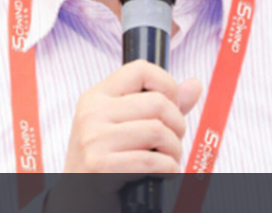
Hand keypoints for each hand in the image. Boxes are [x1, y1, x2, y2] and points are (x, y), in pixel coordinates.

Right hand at [45, 60, 202, 211]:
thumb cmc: (106, 163)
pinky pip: (150, 161)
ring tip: (170, 160)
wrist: (77, 201)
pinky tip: (164, 174)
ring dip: (174, 151)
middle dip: (177, 126)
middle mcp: (91, 113)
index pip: (140, 69)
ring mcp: (93, 139)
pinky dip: (168, 169)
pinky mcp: (99, 166)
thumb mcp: (127, 128)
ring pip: (157, 131)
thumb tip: (194, 85)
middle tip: (174, 143)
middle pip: (157, 102)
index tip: (171, 108)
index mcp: (96, 97)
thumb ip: (161, 106)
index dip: (167, 85)